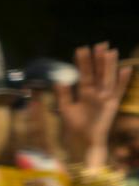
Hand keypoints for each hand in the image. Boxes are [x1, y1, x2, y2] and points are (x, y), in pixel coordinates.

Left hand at [56, 42, 131, 167]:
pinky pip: (119, 91)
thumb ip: (63, 94)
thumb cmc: (74, 126)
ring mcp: (105, 98)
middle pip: (97, 73)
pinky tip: (126, 69)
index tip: (82, 48)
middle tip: (100, 44)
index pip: (84, 74)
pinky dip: (122, 81)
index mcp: (84, 93)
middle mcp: (95, 93)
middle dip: (98, 59)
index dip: (83, 62)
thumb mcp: (65, 108)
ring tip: (111, 51)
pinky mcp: (112, 105)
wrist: (84, 142)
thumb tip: (58, 80)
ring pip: (107, 79)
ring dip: (109, 66)